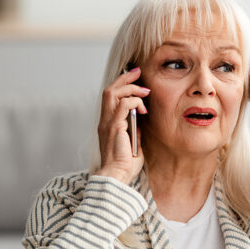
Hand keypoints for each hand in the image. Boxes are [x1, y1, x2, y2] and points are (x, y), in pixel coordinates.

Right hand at [95, 67, 149, 184]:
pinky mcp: (114, 127)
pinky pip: (122, 106)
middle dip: (124, 78)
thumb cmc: (125, 166)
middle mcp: (104, 121)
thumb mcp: (132, 144)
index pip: (110, 97)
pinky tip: (143, 109)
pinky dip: (134, 102)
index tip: (135, 79)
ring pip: (113, 93)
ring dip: (130, 88)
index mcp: (107, 124)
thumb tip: (140, 120)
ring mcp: (107, 123)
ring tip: (145, 91)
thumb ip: (134, 131)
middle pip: (109, 90)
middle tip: (138, 72)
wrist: (117, 177)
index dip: (121, 84)